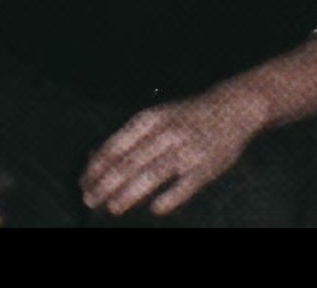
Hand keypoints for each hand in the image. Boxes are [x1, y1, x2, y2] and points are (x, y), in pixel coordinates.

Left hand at [81, 89, 264, 217]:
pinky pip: (184, 187)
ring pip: (151, 175)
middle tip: (90, 200)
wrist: (233, 107)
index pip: (116, 146)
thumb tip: (94, 157)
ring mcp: (187, 150)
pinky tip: (155, 209)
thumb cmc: (186, 116)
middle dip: (106, 184)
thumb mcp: (157, 116)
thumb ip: (129, 136)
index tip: (83, 182)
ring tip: (112, 207)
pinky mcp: (206, 167)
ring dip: (128, 193)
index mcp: (151, 119)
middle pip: (129, 163)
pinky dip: (169, 198)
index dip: (97, 167)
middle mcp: (166, 133)